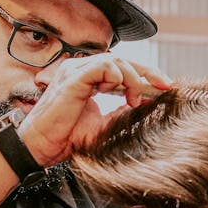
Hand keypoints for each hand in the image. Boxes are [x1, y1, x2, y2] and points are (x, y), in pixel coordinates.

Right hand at [17, 54, 170, 166]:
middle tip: (165, 85)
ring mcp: (76, 71)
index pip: (122, 68)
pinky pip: (102, 65)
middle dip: (148, 72)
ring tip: (133, 100)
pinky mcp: (72, 78)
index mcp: (88, 79)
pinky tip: (118, 92)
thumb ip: (121, 112)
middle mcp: (81, 70)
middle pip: (123, 60)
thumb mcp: (103, 125)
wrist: (41, 148)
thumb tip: (147, 105)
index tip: (165, 87)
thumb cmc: (66, 138)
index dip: (145, 75)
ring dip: (132, 78)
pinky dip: (116, 76)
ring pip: (115, 60)